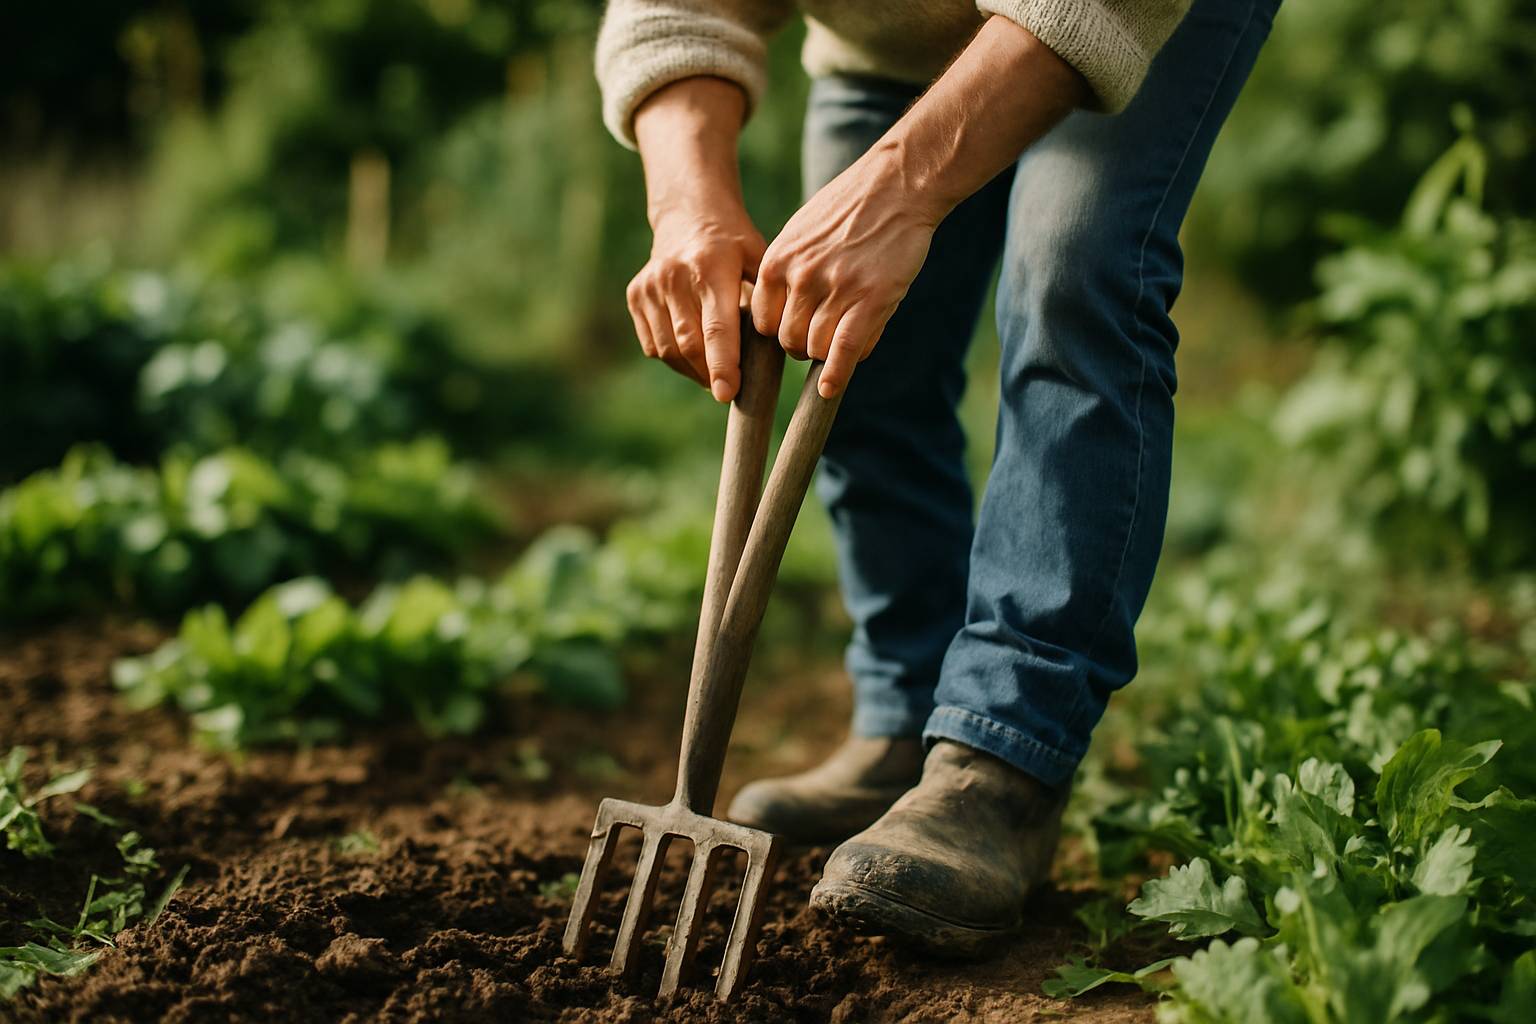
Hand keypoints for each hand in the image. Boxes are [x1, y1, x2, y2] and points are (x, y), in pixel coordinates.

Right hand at [630, 76, 761, 401]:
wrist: (689, 215)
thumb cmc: (735, 246)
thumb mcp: (759, 261)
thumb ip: (767, 301)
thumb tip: (779, 348)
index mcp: (711, 266)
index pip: (716, 327)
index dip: (723, 365)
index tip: (727, 394)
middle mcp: (674, 275)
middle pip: (689, 344)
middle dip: (709, 374)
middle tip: (727, 390)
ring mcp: (650, 286)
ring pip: (668, 349)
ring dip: (692, 370)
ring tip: (713, 374)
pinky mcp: (635, 295)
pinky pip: (653, 345)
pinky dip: (675, 359)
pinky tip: (694, 355)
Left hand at [750, 145, 940, 398]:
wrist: (897, 184)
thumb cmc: (851, 207)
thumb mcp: (802, 231)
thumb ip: (787, 270)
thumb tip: (780, 311)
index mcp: (778, 261)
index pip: (762, 322)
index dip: (778, 333)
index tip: (795, 331)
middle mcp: (801, 278)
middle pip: (787, 340)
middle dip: (802, 347)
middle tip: (819, 341)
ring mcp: (836, 290)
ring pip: (816, 349)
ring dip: (825, 356)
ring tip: (841, 344)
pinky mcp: (870, 300)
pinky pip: (843, 351)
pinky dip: (836, 375)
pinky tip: (831, 389)